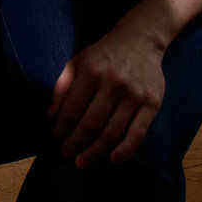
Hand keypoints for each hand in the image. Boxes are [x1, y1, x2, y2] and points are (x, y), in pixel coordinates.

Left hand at [49, 22, 167, 167]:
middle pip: (91, 123)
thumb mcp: (78, 62)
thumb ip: (62, 87)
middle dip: (75, 143)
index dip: (61, 127)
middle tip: (66, 154)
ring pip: (112, 132)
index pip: (72, 108)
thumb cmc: (104, 55)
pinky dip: (125, 150)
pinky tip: (112, 159)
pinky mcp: (152, 103)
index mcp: (91, 71)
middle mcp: (113, 83)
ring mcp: (134, 94)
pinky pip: (138, 133)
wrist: (140, 40)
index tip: (56, 138)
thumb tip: (50, 117)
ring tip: (82, 161)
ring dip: (95, 151)